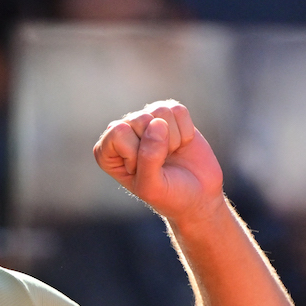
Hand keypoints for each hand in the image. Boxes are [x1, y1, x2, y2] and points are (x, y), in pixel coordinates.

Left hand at [93, 100, 223, 223]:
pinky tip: (180, 146)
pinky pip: (178, 111)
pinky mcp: (168, 115)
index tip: (142, 171)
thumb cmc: (169, 195)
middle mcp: (122, 132)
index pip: (118, 132)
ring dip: (173, 139)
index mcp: (106, 152)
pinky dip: (186, 131)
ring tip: (170, 155)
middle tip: (161, 164)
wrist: (198, 195)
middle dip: (158, 146)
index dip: (137, 153)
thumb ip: (148, 158)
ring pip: (160, 112)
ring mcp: (145, 121)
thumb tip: (157, 123)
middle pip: (140, 119)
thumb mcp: (151, 187)